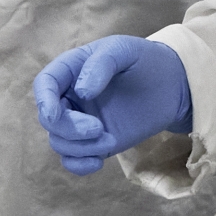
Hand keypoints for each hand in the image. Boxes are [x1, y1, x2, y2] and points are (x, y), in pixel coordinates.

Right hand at [32, 36, 192, 173]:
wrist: (171, 85)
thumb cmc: (145, 61)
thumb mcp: (125, 50)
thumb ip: (102, 63)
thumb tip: (82, 92)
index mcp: (72, 69)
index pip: (44, 84)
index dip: (44, 100)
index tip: (55, 115)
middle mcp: (70, 97)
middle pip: (49, 119)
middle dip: (68, 128)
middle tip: (98, 129)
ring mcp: (81, 121)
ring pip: (60, 141)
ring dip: (80, 147)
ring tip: (109, 140)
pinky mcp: (94, 142)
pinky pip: (73, 159)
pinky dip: (79, 165)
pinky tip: (98, 162)